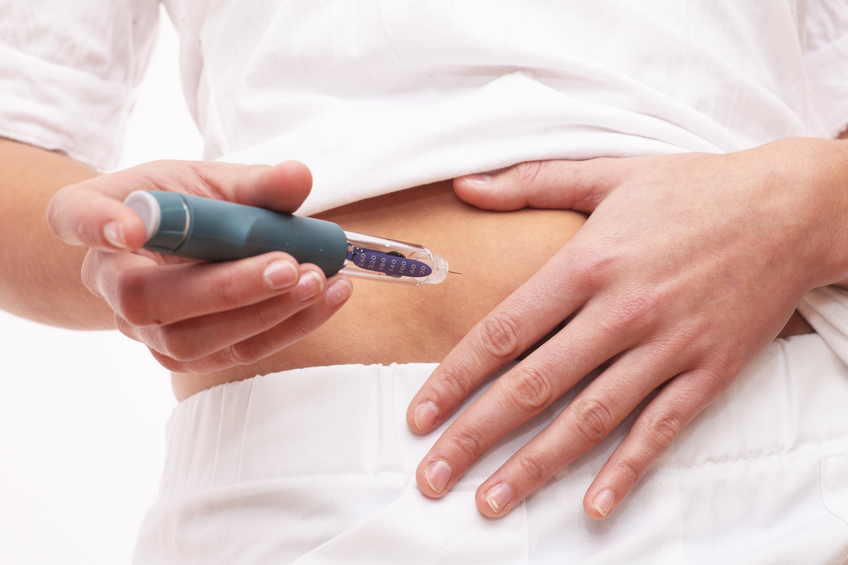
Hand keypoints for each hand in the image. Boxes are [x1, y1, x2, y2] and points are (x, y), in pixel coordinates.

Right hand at [47, 160, 351, 372]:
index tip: (129, 228)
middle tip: (289, 265)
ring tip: (319, 282)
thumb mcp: (211, 180)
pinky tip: (327, 298)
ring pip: (191, 340)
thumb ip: (253, 182)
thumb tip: (298, 178)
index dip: (97, 224)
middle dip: (226, 288)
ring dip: (265, 314)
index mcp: (97, 217)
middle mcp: (109, 282)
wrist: (176, 250)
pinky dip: (288, 327)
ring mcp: (143, 328)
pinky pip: (233, 353)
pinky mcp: (184, 354)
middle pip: (148, 299)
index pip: (75, 217)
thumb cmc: (186, 207)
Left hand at [406, 138, 847, 518]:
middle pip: (534, 386)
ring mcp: (668, 347)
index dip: (455, 378)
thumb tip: (464, 185)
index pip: (504, 332)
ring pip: (589, 419)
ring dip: (534, 466)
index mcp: (589, 263)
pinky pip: (660, 431)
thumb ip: (530, 182)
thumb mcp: (608, 172)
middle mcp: (623, 312)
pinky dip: (626, 472)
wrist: (791, 209)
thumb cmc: (693, 189)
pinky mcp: (708, 372)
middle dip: (475, 435)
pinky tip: (593, 508)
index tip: (419, 415)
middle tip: (432, 476)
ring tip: (489, 501)